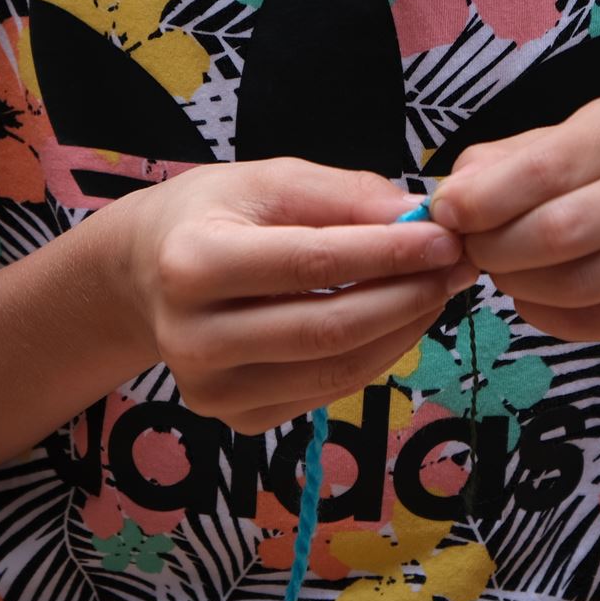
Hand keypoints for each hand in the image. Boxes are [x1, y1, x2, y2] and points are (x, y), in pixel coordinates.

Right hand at [109, 158, 475, 433]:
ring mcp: (212, 390)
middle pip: (327, 329)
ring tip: (437, 290)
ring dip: (401, 331)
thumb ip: (345, 196)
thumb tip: (419, 217)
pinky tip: (398, 321)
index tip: (445, 237)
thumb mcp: (269, 180)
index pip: (311, 263)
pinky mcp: (237, 419)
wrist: (144, 275)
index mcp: (191, 264)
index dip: (387, 253)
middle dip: (406, 297)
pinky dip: (375, 357)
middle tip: (456, 267)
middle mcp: (192, 338)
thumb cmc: (212, 216)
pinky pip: (326, 393)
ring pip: (335, 371)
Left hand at [429, 96, 599, 343]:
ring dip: (516, 286)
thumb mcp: (549, 149)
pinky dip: (544, 315)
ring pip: (573, 286)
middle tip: (472, 252)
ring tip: (505, 271)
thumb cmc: (597, 181)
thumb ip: (491, 167)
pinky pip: (589, 324)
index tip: (445, 215)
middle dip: (494, 249)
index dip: (480, 200)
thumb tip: (448, 203)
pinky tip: (538, 296)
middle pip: (557, 233)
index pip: (542, 169)